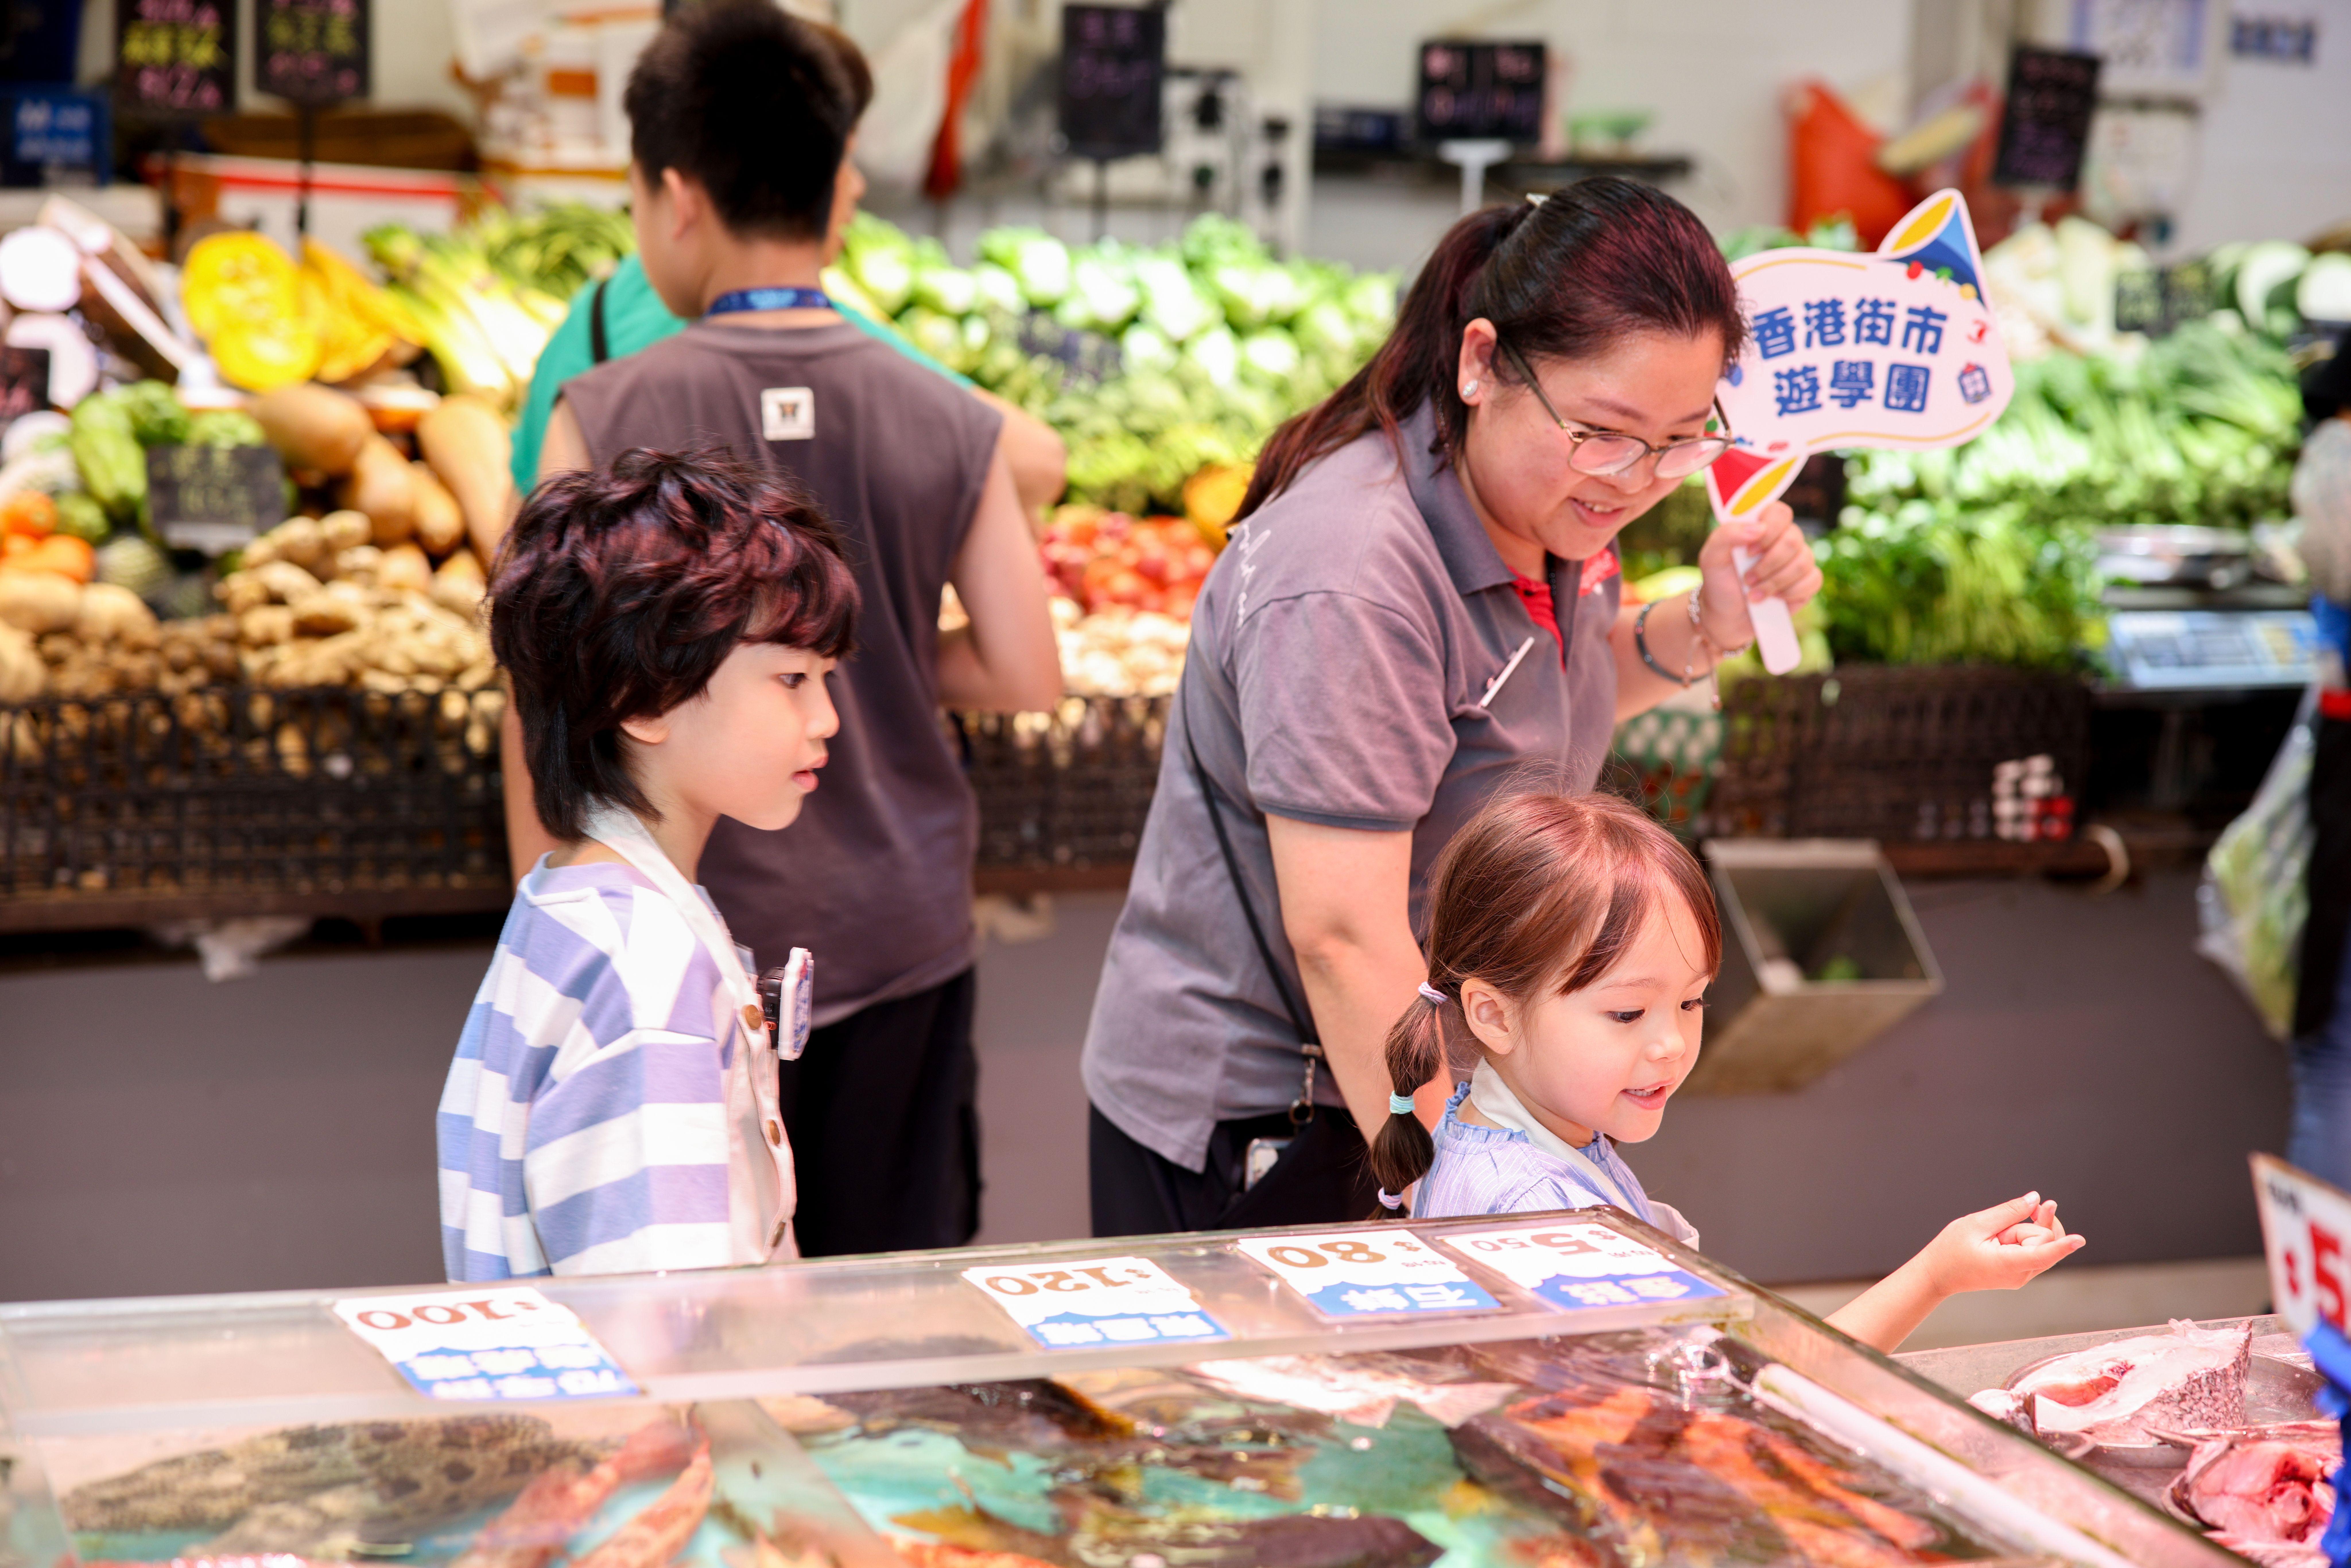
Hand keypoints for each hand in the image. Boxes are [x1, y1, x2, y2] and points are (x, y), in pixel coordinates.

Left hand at [1694, 500, 1822, 647]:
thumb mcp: (1711, 557)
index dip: (1768, 530)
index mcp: (1763, 526)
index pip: (1779, 512)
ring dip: (1774, 582)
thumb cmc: (1720, 581)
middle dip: (1767, 565)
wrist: (1727, 615)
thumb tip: (1758, 528)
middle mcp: (1785, 538)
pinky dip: (1791, 592)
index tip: (1749, 552)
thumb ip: (1726, 535)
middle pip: (1792, 540)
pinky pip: (1813, 580)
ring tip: (1754, 595)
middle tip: (1747, 580)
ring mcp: (1799, 559)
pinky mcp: (1808, 581)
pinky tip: (1774, 599)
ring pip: (1803, 562)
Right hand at [1919, 1192, 2086, 1295]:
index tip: (2079, 1239)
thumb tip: (2035, 1199)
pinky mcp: (2020, 1271)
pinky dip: (2026, 1236)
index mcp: (2007, 1264)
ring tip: (1998, 1232)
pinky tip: (2010, 1231)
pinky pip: (2036, 1249)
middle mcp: (2021, 1274)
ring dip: (2024, 1231)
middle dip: (2024, 1226)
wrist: (1938, 1274)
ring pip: (2043, 1244)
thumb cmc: (1951, 1250)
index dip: (2061, 1245)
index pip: (2041, 1253)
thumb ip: (2008, 1212)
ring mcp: (2022, 1275)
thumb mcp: (1976, 1224)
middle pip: (2043, 1239)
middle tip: (1997, 1229)